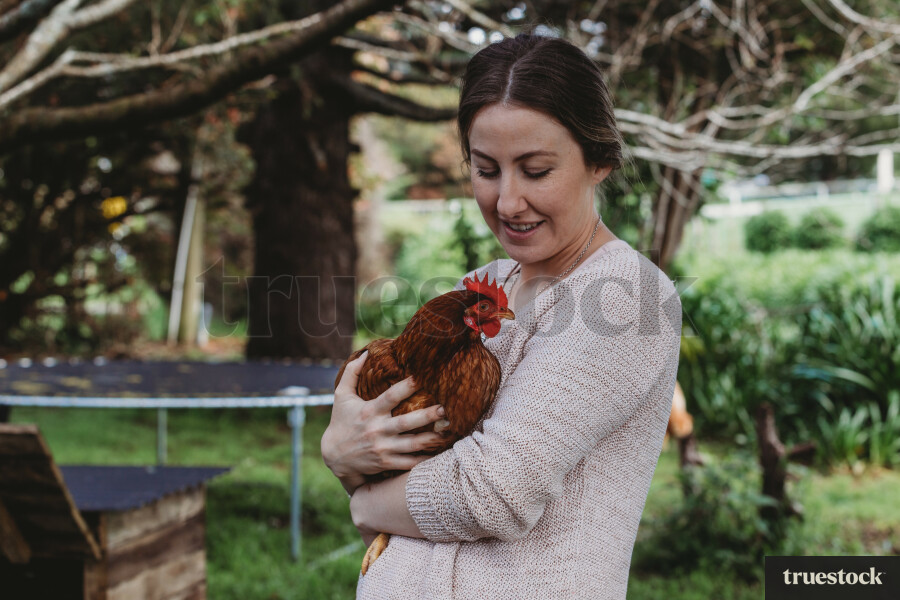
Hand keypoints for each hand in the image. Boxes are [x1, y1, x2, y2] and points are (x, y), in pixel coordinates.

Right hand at [321, 351, 446, 494]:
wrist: (334, 456)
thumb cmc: (341, 421)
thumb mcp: (341, 396)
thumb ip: (351, 373)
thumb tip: (365, 352)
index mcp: (369, 411)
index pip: (390, 397)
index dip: (405, 387)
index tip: (421, 377)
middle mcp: (377, 429)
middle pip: (406, 423)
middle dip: (427, 415)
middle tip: (446, 408)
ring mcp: (382, 447)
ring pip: (411, 444)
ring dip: (431, 438)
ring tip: (449, 430)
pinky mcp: (385, 462)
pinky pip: (408, 462)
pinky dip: (423, 459)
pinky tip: (439, 452)